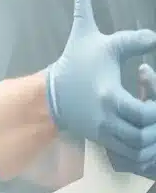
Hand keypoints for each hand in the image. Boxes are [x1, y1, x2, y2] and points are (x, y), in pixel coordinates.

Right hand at [46, 0, 155, 162]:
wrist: (47, 91)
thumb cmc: (76, 63)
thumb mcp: (104, 45)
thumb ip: (134, 39)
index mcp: (110, 98)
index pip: (146, 114)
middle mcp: (107, 120)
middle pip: (143, 136)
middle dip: (155, 127)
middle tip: (155, 111)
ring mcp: (102, 132)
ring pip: (136, 148)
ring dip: (148, 138)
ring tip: (151, 123)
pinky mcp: (99, 139)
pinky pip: (126, 152)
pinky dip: (138, 146)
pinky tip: (141, 130)